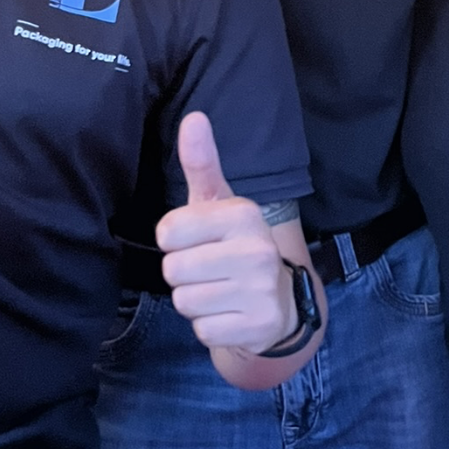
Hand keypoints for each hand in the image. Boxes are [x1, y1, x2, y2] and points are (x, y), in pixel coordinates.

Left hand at [156, 111, 293, 355]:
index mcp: (243, 214)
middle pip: (174, 271)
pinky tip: (230, 314)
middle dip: (184, 275)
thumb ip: (202, 163)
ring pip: (186, 302)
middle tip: (210, 270)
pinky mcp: (259, 326)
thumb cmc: (235, 245)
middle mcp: (258, 250)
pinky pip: (203, 331)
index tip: (198, 240)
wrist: (280, 299)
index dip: (175, 241)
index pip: (167, 232)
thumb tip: (193, 118)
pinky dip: (210, 326)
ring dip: (195, 301)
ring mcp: (261, 291)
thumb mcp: (218, 203)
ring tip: (219, 291)